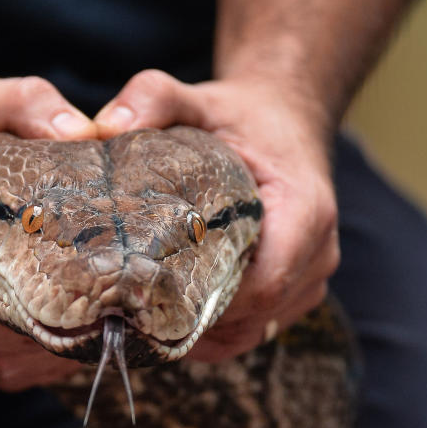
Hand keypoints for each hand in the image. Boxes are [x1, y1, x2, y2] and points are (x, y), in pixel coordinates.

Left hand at [95, 69, 339, 360]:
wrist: (283, 120)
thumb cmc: (241, 115)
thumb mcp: (199, 99)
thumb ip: (156, 98)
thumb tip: (106, 123)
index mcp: (305, 210)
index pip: (265, 282)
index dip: (209, 300)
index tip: (152, 295)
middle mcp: (319, 250)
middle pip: (257, 312)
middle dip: (196, 317)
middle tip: (134, 312)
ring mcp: (313, 276)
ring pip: (256, 328)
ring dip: (205, 329)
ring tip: (148, 317)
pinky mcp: (301, 290)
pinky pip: (258, 328)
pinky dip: (218, 330)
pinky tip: (173, 316)